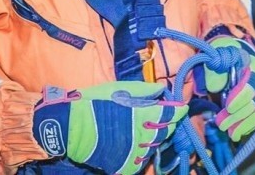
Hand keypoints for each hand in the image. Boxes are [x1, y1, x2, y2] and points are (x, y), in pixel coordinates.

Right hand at [32, 81, 187, 174]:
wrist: (72, 128)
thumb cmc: (94, 103)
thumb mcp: (117, 89)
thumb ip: (142, 90)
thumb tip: (161, 88)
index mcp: (142, 115)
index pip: (169, 113)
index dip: (178, 109)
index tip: (182, 107)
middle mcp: (144, 136)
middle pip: (165, 130)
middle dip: (168, 122)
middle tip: (165, 116)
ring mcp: (136, 154)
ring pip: (156, 146)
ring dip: (156, 137)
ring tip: (150, 129)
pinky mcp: (128, 166)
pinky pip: (142, 159)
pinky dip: (143, 151)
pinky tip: (137, 143)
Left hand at [196, 36, 254, 141]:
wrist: (234, 52)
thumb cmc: (222, 53)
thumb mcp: (216, 56)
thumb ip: (213, 70)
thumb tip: (213, 88)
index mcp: (250, 66)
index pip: (249, 85)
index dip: (240, 98)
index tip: (228, 107)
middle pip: (253, 103)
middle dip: (237, 116)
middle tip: (221, 124)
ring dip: (243, 125)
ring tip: (230, 134)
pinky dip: (248, 126)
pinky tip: (237, 133)